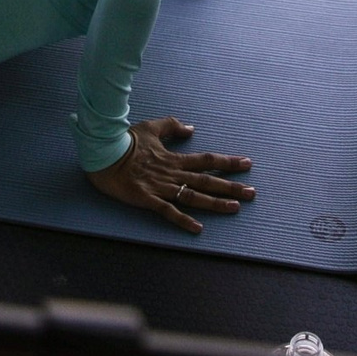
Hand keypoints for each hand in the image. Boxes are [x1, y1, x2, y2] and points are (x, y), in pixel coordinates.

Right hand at [86, 117, 254, 235]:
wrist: (104, 154)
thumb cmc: (126, 141)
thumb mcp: (151, 127)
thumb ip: (173, 127)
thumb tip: (191, 128)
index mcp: (175, 158)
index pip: (207, 160)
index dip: (228, 163)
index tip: (247, 164)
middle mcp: (173, 174)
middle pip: (207, 181)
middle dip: (231, 187)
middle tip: (252, 193)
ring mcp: (161, 187)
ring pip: (194, 197)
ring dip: (215, 203)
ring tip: (235, 208)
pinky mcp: (148, 199)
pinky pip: (168, 211)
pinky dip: (184, 220)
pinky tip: (198, 229)